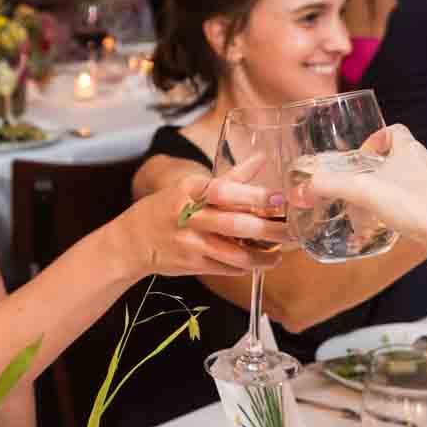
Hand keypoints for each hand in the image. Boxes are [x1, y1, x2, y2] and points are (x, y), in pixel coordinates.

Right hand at [121, 156, 287, 278]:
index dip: (256, 195)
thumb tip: (262, 159)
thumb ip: (230, 176)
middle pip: (236, 224)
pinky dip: (246, 266)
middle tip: (294, 231)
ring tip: (279, 254)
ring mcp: (191, 243)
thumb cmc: (168, 208)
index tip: (282, 198)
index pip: (227, 191)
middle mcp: (190, 216)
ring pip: (235, 254)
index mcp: (191, 190)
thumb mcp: (191, 186)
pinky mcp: (193, 265)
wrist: (132, 242)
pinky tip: (258, 262)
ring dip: (263, 257)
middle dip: (270, 230)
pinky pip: (227, 268)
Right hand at [297, 124, 426, 249]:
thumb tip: (307, 185)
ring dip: (404, 188)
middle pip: (406, 156)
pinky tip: (409, 223)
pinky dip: (421, 207)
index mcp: (411, 149)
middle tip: (370, 189)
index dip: (377, 140)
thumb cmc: (410, 205)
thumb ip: (332, 185)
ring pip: (421, 178)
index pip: (395, 130)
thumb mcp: (363, 192)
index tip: (364, 160)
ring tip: (388, 208)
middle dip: (387, 170)